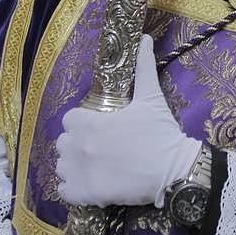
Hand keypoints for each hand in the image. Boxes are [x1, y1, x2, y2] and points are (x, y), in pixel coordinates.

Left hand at [55, 35, 201, 206]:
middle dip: (77, 145)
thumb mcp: (152, 99)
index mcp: (90, 123)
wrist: (173, 170)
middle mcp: (78, 147)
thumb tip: (144, 39)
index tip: (99, 128)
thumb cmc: (161, 134)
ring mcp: (79, 172)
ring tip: (95, 169)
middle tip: (100, 150)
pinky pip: (65, 191)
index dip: (82, 123)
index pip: (70, 120)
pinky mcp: (84, 195)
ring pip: (62, 167)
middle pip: (63, 143)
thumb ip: (143, 69)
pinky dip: (74, 190)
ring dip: (74, 167)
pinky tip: (91, 186)